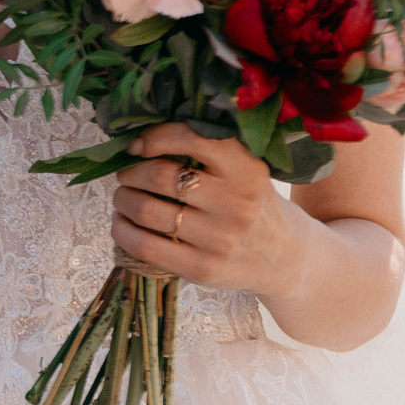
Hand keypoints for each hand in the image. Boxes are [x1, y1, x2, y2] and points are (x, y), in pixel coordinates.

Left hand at [111, 124, 314, 297]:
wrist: (282, 257)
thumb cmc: (249, 203)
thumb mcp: (245, 171)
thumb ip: (206, 153)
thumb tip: (137, 141)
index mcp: (247, 169)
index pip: (193, 138)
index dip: (154, 137)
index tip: (137, 145)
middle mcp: (237, 203)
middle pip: (160, 176)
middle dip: (130, 172)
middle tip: (126, 174)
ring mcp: (220, 239)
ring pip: (147, 210)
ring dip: (123, 199)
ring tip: (124, 197)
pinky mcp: (203, 268)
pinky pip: (145, 246)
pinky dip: (122, 229)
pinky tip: (122, 222)